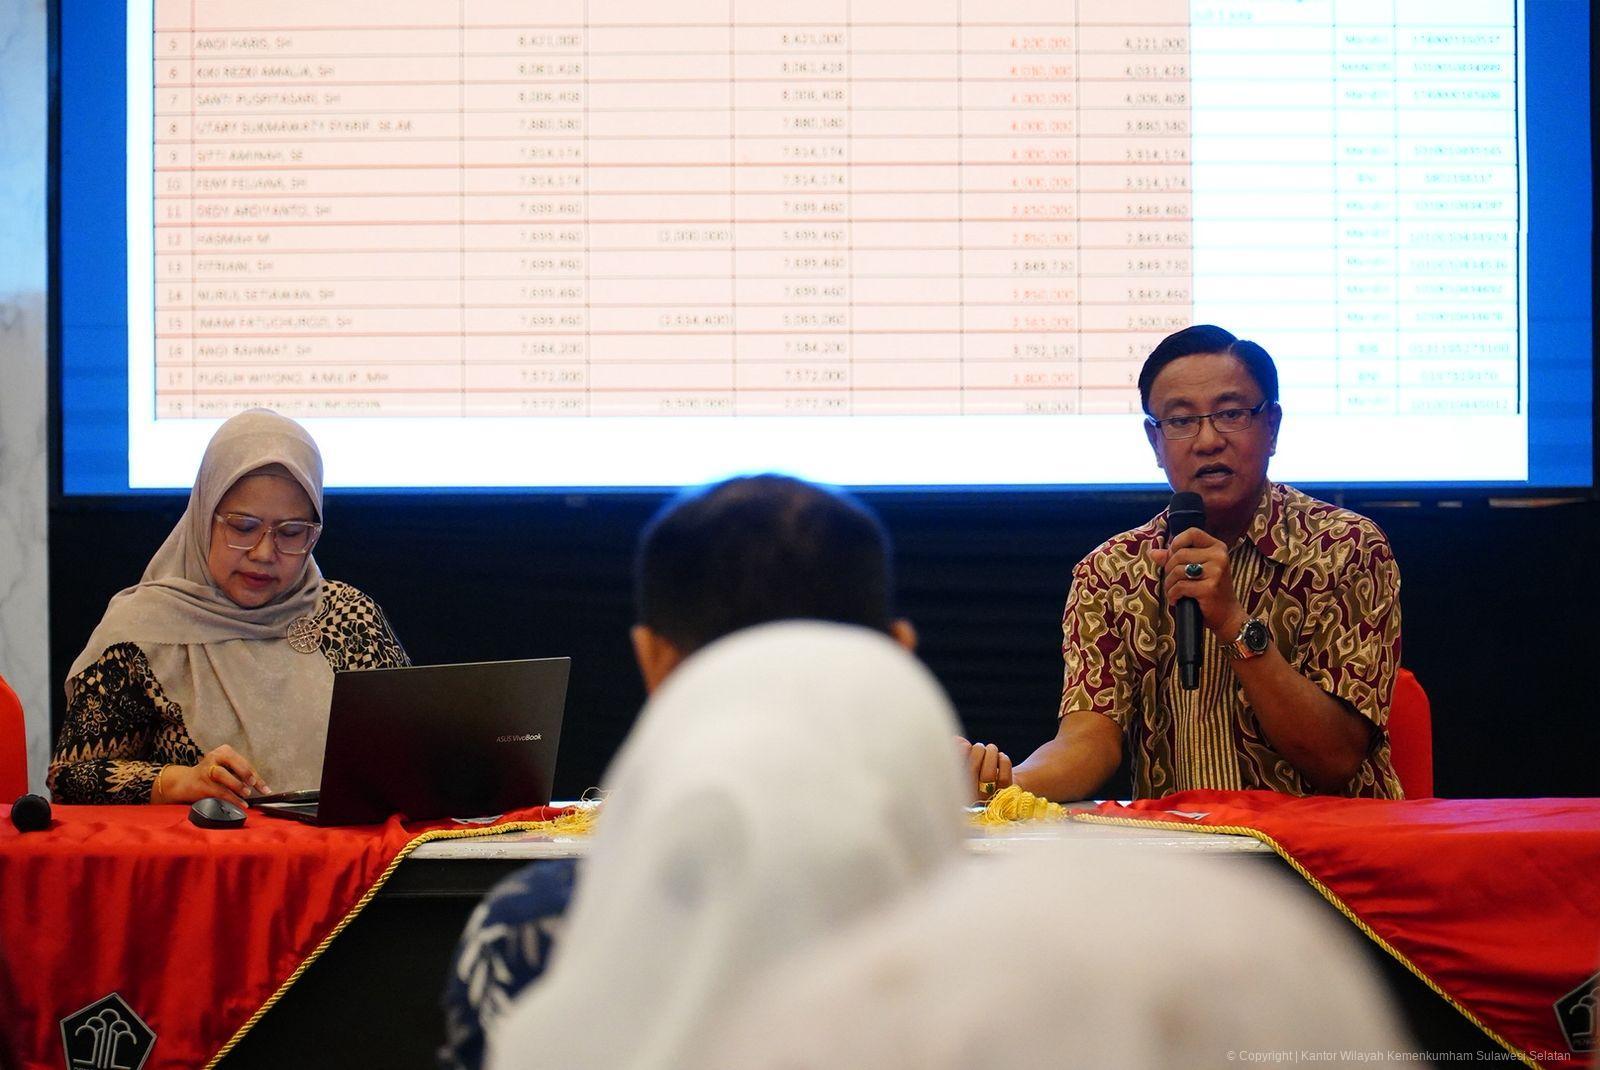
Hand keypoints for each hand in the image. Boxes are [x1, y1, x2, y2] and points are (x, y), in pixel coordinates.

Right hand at [152, 744, 268, 806]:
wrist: (184, 782)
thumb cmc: (211, 775)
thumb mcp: (226, 769)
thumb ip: (241, 774)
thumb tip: (261, 786)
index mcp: (224, 751)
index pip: (244, 762)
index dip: (256, 776)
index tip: (266, 788)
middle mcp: (214, 757)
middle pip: (234, 763)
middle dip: (247, 774)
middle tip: (253, 784)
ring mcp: (206, 769)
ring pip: (222, 774)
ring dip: (237, 785)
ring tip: (247, 794)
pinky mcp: (201, 783)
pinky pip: (218, 791)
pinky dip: (231, 798)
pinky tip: (241, 804)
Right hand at [954, 736, 1012, 802]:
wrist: (1001, 790)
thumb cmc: (979, 772)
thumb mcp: (968, 762)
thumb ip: (961, 752)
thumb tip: (958, 740)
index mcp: (959, 790)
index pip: (956, 772)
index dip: (961, 755)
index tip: (966, 744)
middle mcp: (972, 798)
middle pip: (972, 772)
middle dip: (977, 752)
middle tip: (980, 746)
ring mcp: (989, 799)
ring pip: (988, 775)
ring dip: (990, 755)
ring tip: (991, 748)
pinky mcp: (1006, 796)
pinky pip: (1003, 777)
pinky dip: (1003, 761)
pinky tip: (1001, 757)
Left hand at [1149, 528, 1247, 638]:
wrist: (1226, 614)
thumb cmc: (1209, 589)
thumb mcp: (1196, 570)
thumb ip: (1175, 558)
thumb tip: (1153, 552)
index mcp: (1217, 547)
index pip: (1192, 533)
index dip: (1176, 543)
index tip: (1173, 557)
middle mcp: (1219, 556)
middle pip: (1179, 554)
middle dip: (1169, 569)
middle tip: (1172, 581)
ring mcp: (1216, 572)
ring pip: (1177, 570)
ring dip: (1169, 584)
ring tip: (1174, 591)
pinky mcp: (1209, 588)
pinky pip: (1180, 586)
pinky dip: (1173, 595)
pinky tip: (1177, 600)